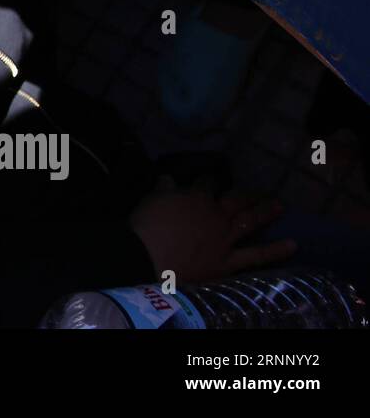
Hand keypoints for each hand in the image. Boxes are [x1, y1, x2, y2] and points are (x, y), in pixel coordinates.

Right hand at [128, 181, 297, 283]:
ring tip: (280, 206)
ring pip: (250, 222)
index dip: (210, 179)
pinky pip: (255, 256)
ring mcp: (225, 238)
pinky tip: (293, 245)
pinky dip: (275, 251)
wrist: (148, 258)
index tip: (211, 178)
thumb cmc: (146, 226)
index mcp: (197, 197)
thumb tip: (168, 178)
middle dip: (248, 193)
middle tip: (259, 190)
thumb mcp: (151, 199)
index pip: (207, 183)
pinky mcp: (228, 261)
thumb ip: (163, 188)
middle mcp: (216, 215)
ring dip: (265, 212)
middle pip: (236, 199)